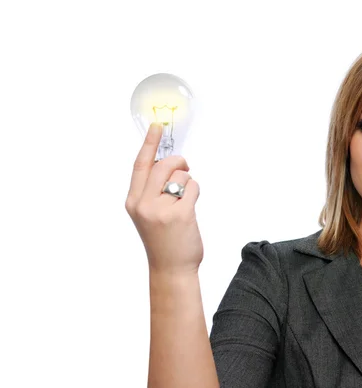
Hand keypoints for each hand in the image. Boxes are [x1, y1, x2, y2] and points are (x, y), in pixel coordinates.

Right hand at [125, 123, 203, 274]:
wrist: (171, 269)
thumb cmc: (163, 240)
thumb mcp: (147, 214)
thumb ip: (152, 190)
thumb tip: (169, 164)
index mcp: (133, 201)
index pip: (140, 165)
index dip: (149, 144)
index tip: (157, 126)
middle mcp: (143, 203)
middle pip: (164, 165)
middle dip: (178, 162)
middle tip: (185, 167)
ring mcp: (161, 209)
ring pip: (181, 175)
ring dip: (188, 182)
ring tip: (185, 200)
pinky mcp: (180, 214)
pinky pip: (193, 188)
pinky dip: (195, 192)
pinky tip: (191, 207)